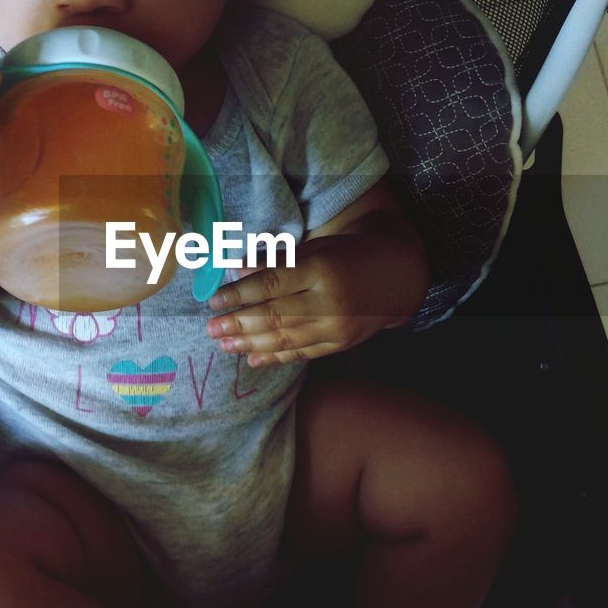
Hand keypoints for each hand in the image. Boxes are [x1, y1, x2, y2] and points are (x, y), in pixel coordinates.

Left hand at [205, 230, 423, 366]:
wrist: (396, 275)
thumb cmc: (348, 255)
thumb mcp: (315, 249)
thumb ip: (276, 261)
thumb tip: (234, 270)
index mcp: (322, 270)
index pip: (272, 284)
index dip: (239, 294)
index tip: (214, 301)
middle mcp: (330, 302)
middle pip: (275, 316)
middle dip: (238, 324)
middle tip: (212, 329)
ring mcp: (337, 328)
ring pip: (286, 339)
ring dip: (250, 344)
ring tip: (224, 344)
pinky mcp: (340, 345)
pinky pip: (301, 353)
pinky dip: (275, 357)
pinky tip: (252, 359)